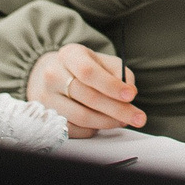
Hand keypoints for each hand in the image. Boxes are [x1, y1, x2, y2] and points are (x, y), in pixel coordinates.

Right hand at [28, 43, 144, 138]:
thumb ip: (120, 73)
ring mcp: (47, 97)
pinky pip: (75, 129)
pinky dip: (93, 129)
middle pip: (88, 97)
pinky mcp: (47, 116)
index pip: (88, 72)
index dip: (111, 86)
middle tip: (138, 118)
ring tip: (123, 121)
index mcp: (69, 55)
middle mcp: (53, 75)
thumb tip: (130, 93)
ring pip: (81, 116)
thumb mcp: (103, 62)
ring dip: (107, 122)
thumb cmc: (84, 68)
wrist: (53, 75)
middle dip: (117, 110)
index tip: (131, 95)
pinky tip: (102, 122)